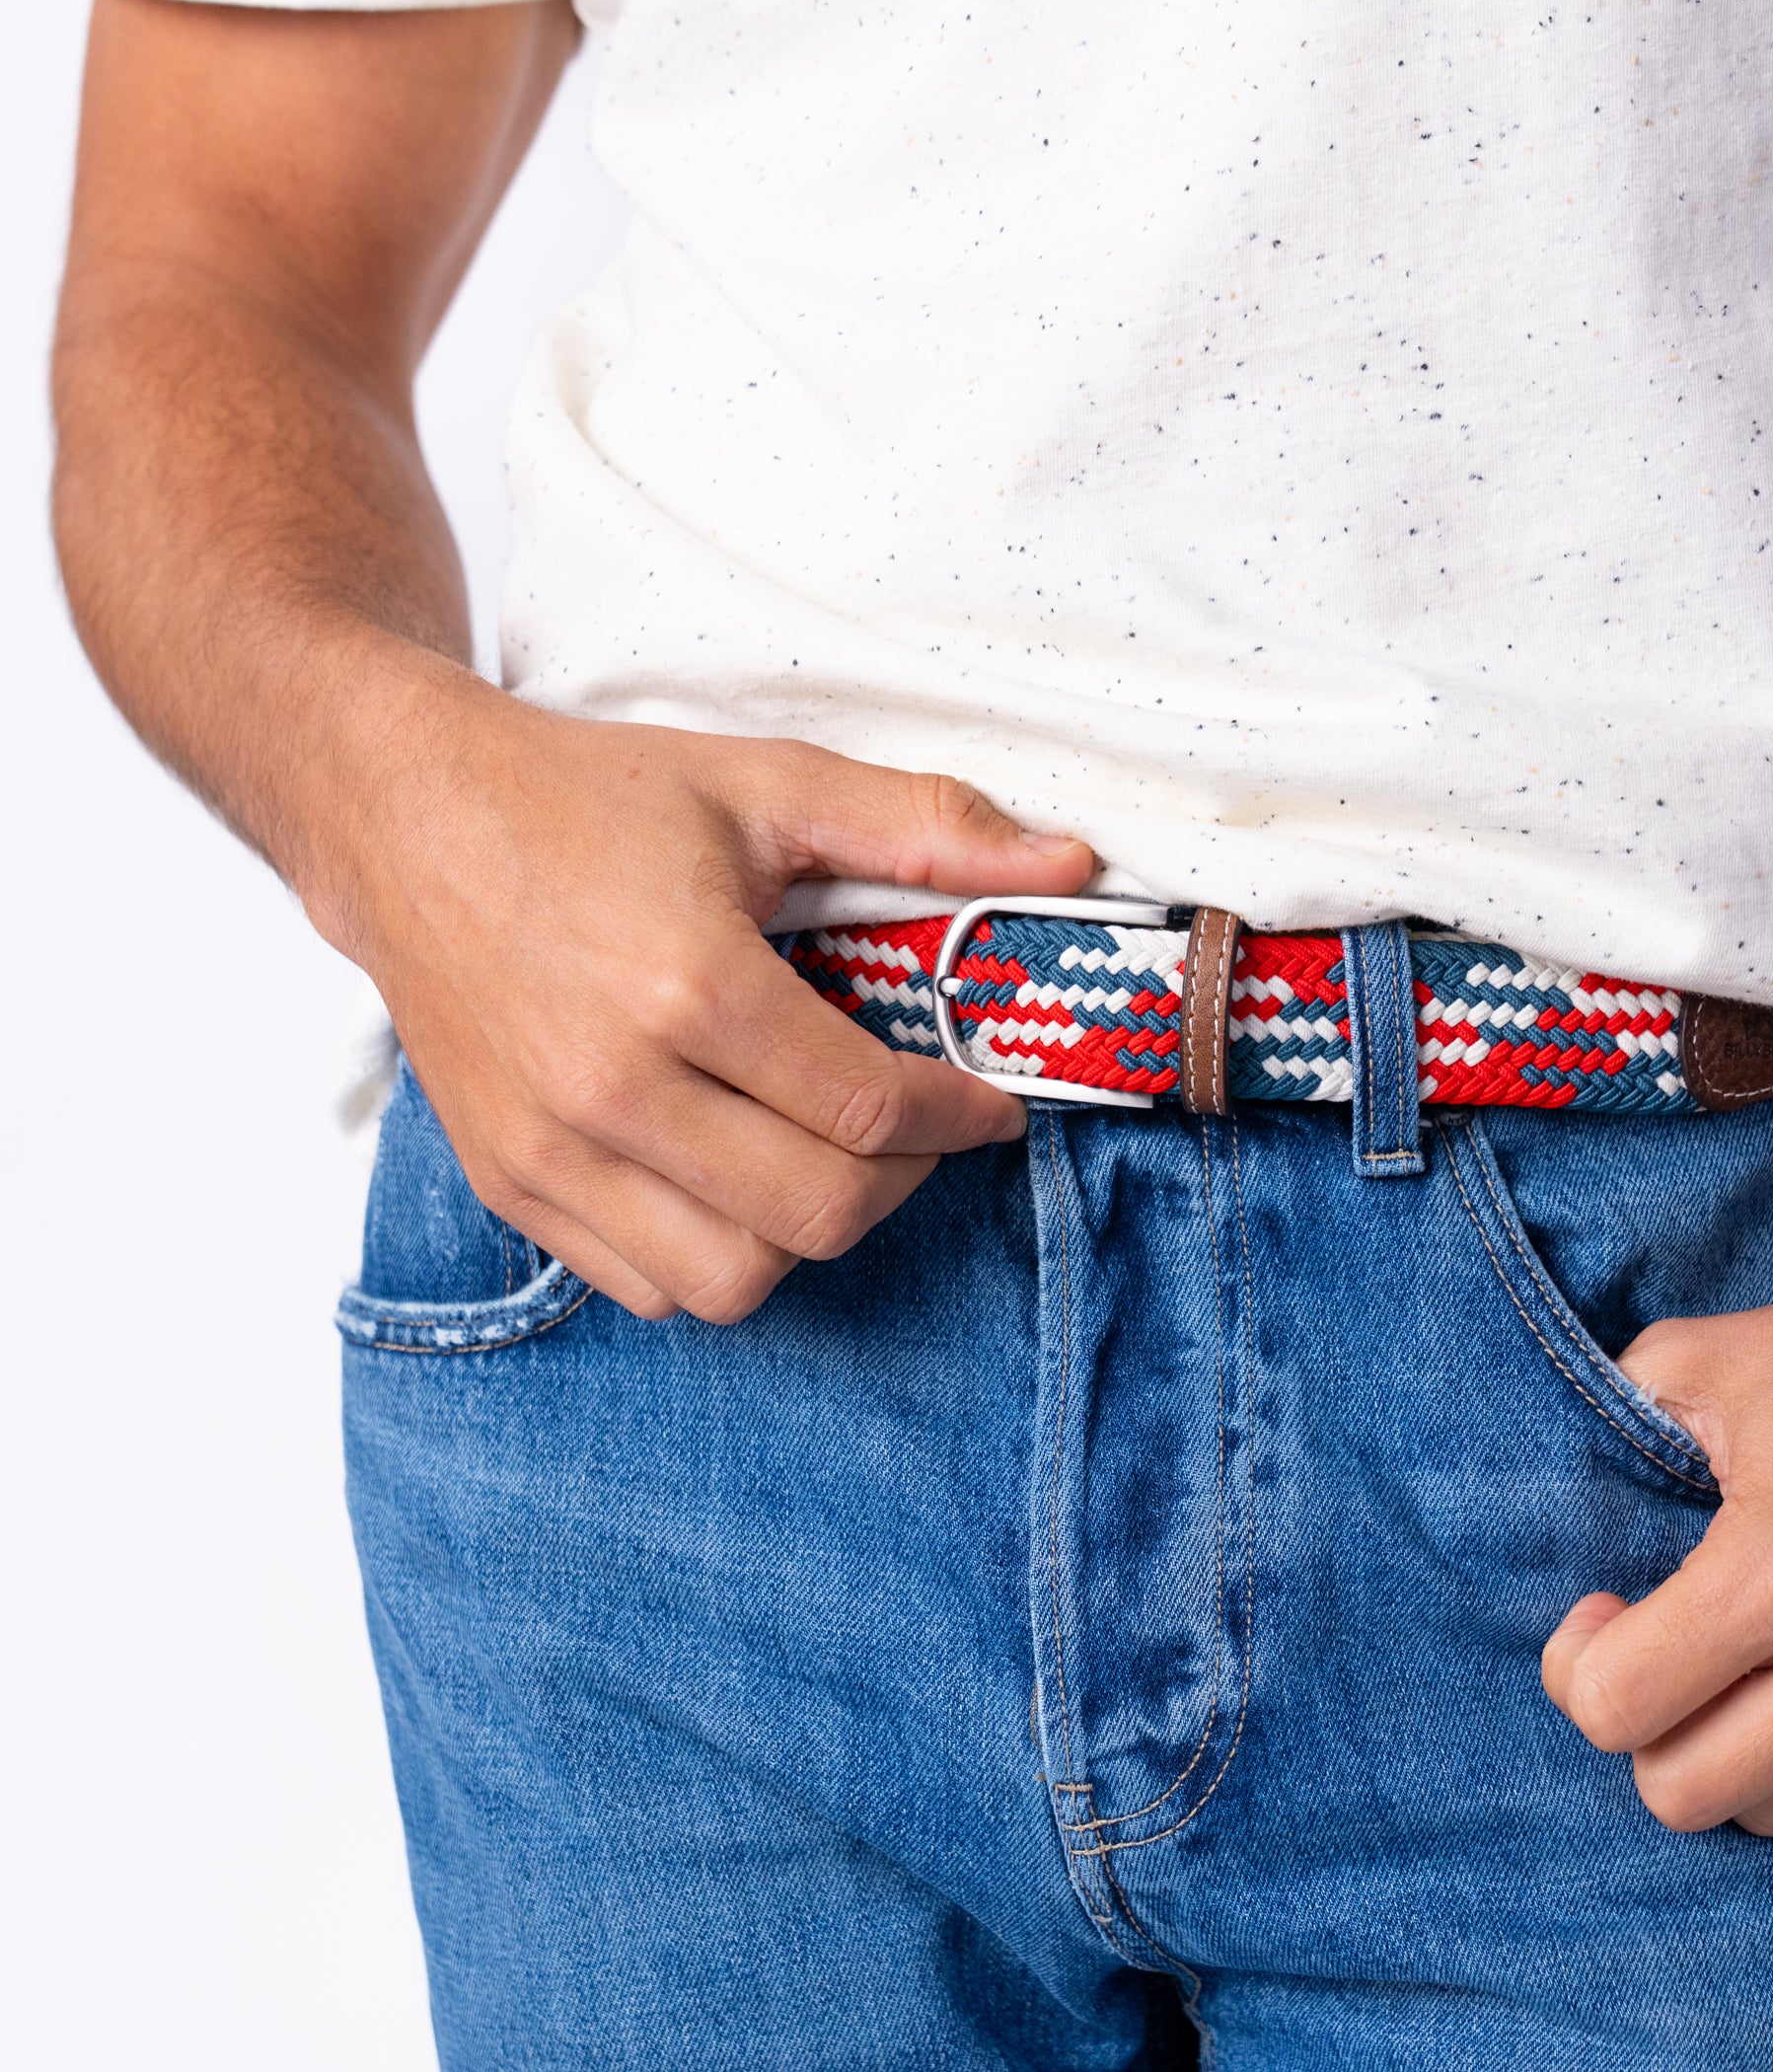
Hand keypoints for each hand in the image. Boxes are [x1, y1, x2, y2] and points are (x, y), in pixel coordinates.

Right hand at [311, 666, 1094, 1322]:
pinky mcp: (510, 1181)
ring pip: (734, 1280)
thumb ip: (924, 829)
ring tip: (828, 1158)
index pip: (872, 1115)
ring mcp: (551, 1150)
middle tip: (920, 1131)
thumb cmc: (583, 798)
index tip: (987, 1102)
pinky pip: (647, 1287)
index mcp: (689, 987)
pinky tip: (738, 1179)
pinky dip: (716, 1258)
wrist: (401, 815)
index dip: (961, 1118)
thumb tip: (1072, 862)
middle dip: (904, 1182)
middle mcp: (613, 1088)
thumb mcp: (766, 785)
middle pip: (818, 1215)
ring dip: (810, 1233)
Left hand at [1539, 1242, 1772, 1834]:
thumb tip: (1540, 1507)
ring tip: (1762, 1651)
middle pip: (1685, 1795)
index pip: (1615, 1712)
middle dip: (1650, 1728)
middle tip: (1668, 1651)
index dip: (1581, 1667)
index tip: (1606, 1613)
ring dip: (1745, 1746)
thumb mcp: (1701, 1359)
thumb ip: (1609, 1428)